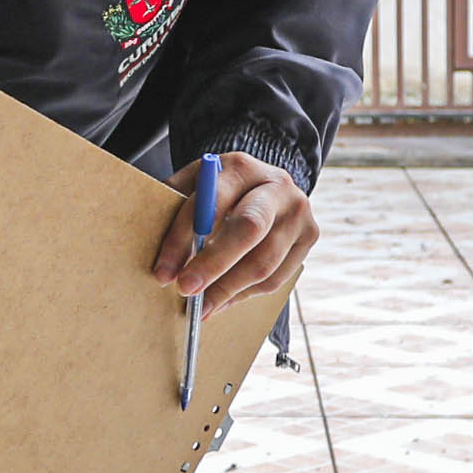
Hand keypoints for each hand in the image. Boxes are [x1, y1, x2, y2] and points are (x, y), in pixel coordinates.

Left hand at [150, 152, 314, 303]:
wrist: (266, 184)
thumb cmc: (221, 190)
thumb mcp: (195, 185)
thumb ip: (176, 209)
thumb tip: (162, 261)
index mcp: (242, 167)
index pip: (211, 203)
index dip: (184, 239)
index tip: (164, 272)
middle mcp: (277, 186)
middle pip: (248, 230)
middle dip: (213, 265)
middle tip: (186, 290)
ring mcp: (298, 213)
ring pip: (263, 262)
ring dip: (227, 290)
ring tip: (201, 306)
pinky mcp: (309, 237)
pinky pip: (276, 278)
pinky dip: (245, 294)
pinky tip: (223, 300)